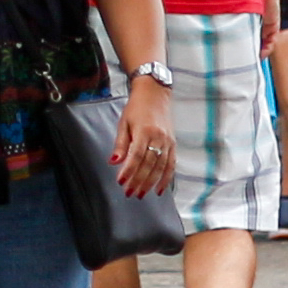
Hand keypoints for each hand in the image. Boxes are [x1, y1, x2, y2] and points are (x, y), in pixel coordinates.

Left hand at [109, 72, 174, 197]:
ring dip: (150, 182)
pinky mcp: (173, 144)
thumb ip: (120, 144)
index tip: (121, 182)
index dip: (129, 170)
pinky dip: (166, 178)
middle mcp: (158, 137)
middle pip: (148, 164)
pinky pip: (171, 165)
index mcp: (144, 131)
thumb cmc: (136, 108)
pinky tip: (159, 189)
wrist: (155, 94)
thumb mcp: (124, 123)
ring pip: (160, 167)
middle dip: (138, 181)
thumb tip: (114, 162)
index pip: (136, 155)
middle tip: (129, 193)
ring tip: (141, 193)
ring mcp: (168, 141)